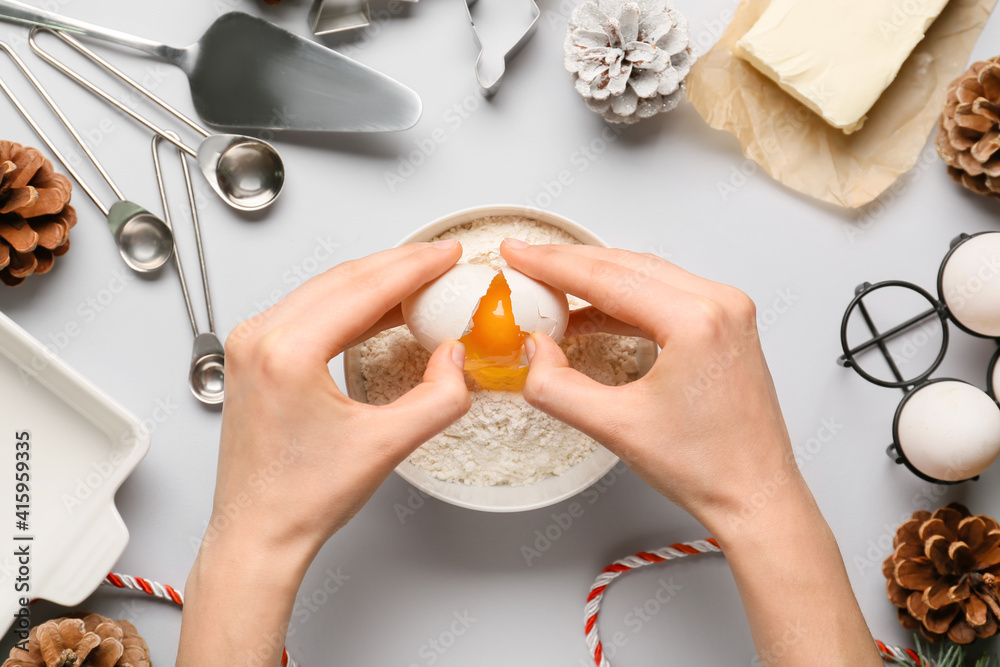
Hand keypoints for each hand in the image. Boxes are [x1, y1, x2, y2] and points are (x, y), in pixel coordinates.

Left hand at [179, 241, 470, 665]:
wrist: (259, 533)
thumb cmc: (301, 499)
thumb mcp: (387, 446)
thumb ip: (438, 398)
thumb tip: (456, 359)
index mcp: (288, 352)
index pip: (365, 288)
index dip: (415, 267)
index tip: (446, 256)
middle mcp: (260, 338)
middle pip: (343, 278)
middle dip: (398, 265)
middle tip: (439, 262)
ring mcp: (250, 344)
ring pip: (324, 289)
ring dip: (374, 281)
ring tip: (418, 283)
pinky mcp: (251, 355)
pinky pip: (307, 309)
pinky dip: (349, 303)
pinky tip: (379, 310)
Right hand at [500, 240, 794, 532]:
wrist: (755, 496)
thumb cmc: (709, 468)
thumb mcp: (615, 428)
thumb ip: (557, 387)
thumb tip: (534, 354)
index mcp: (698, 321)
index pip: (607, 277)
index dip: (553, 264)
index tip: (519, 254)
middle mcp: (721, 305)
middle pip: (628, 265)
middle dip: (571, 263)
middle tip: (528, 262)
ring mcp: (729, 313)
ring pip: (647, 276)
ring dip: (597, 280)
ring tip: (552, 289)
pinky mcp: (727, 326)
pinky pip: (665, 296)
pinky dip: (623, 300)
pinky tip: (593, 314)